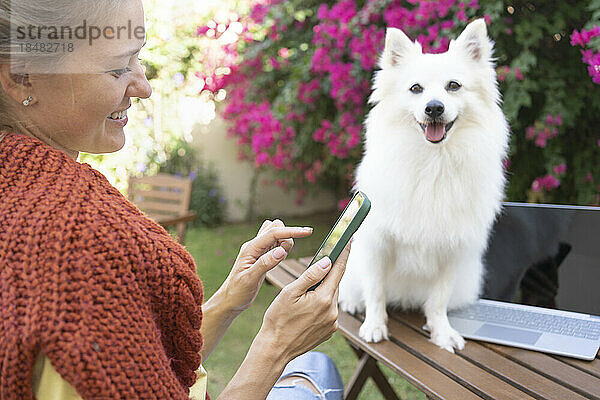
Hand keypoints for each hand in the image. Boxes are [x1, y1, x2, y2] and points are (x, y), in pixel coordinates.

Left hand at [220, 219, 312, 312]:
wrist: (230, 300)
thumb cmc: (237, 292)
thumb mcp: (250, 279)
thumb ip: (265, 263)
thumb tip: (281, 250)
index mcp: (250, 248)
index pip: (273, 232)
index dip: (291, 231)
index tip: (308, 232)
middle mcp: (254, 246)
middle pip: (275, 227)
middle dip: (287, 236)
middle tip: (286, 255)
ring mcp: (258, 250)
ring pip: (276, 234)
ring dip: (285, 242)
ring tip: (281, 260)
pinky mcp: (262, 256)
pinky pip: (276, 244)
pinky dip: (282, 248)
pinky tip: (280, 260)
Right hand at [256, 243, 350, 362]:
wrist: (275, 349)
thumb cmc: (278, 319)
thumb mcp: (290, 293)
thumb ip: (311, 276)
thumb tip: (327, 261)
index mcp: (323, 299)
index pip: (338, 270)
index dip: (343, 254)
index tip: (347, 241)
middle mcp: (332, 312)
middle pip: (334, 284)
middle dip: (329, 273)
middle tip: (323, 260)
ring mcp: (332, 323)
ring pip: (331, 297)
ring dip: (324, 290)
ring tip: (308, 289)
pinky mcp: (329, 331)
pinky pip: (329, 311)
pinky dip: (322, 304)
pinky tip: (308, 306)